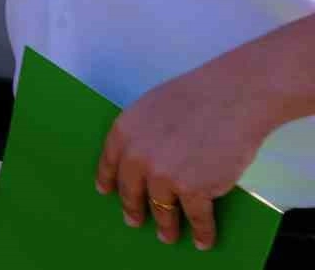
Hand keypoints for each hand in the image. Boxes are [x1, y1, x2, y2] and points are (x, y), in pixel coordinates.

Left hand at [94, 59, 275, 249]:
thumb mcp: (152, 107)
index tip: (106, 192)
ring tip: (167, 236)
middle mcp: (138, 157)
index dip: (108, 180)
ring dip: (166, 226)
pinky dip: (202, 233)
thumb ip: (142, 133)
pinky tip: (203, 241)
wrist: (231, 98)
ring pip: (162, 210)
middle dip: (133, 209)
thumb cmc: (197, 97)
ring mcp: (164, 176)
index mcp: (124, 132)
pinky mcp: (193, 190)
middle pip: (131, 191)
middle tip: (133, 221)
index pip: (109, 163)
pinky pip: (196, 219)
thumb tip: (141, 154)